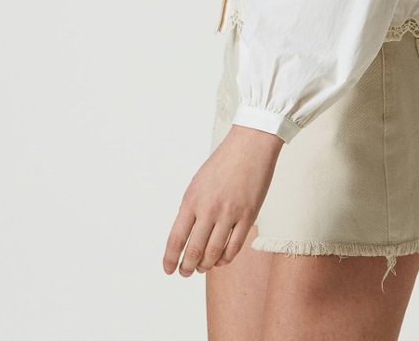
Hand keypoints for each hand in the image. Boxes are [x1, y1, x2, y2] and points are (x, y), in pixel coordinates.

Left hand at [162, 124, 282, 276]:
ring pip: (214, 253)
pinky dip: (225, 259)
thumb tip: (187, 237)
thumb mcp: (198, 183)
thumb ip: (191, 209)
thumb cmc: (223, 162)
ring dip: (206, 265)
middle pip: (194, 251)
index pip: (176, 238)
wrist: (250, 145)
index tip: (168, 269)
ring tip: (203, 267)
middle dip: (187, 267)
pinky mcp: (248, 216)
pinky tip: (221, 259)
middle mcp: (209, 208)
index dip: (170, 259)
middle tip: (185, 272)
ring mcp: (230, 213)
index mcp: (192, 199)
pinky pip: (234, 247)